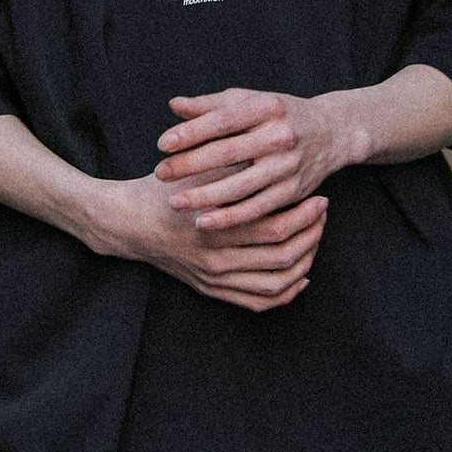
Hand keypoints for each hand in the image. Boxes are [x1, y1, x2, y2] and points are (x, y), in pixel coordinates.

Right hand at [93, 165, 327, 312]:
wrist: (128, 223)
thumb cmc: (163, 189)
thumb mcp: (196, 171)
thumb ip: (233, 165)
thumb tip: (274, 149)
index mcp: (214, 228)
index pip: (275, 228)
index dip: (304, 215)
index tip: (319, 198)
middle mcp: (216, 261)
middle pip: (282, 257)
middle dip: (311, 235)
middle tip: (322, 215)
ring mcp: (214, 280)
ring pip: (276, 283)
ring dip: (304, 262)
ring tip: (315, 239)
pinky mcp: (212, 290)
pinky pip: (259, 302)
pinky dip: (285, 292)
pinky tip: (301, 275)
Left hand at [152, 86, 348, 230]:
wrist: (332, 132)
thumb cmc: (280, 114)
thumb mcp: (250, 101)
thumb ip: (211, 105)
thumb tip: (174, 106)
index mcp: (267, 108)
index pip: (221, 121)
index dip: (190, 132)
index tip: (162, 144)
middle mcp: (280, 136)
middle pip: (227, 153)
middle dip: (189, 165)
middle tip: (160, 174)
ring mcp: (288, 166)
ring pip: (239, 186)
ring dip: (204, 197)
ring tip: (175, 202)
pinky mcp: (293, 191)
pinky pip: (256, 209)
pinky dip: (229, 217)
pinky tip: (204, 221)